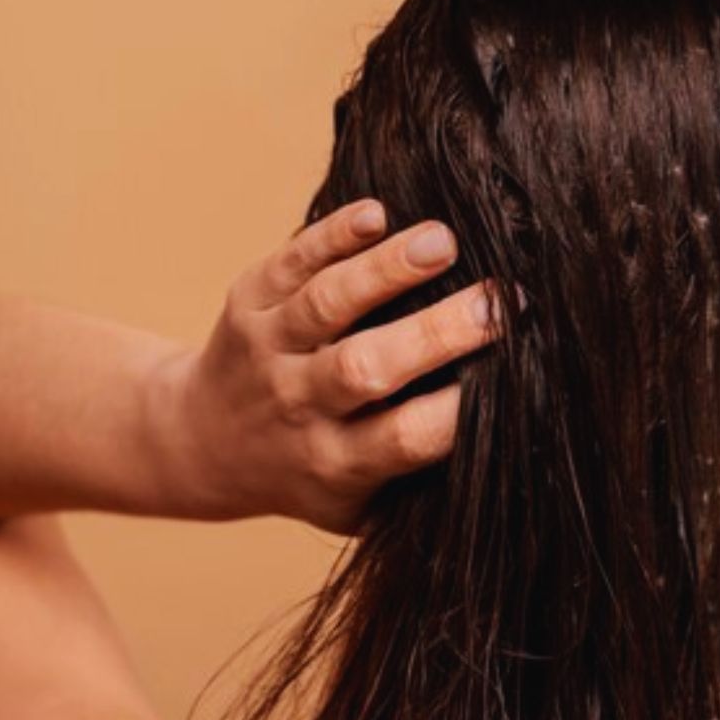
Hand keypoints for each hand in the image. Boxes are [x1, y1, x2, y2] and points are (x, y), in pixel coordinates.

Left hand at [159, 199, 498, 532]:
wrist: (204, 443)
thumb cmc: (311, 472)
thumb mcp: (358, 506)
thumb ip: (420, 487)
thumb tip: (516, 449)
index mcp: (338, 462)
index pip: (403, 438)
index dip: (457, 411)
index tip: (511, 375)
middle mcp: (300, 406)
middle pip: (366, 368)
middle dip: (434, 333)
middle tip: (497, 301)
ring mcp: (270, 350)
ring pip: (327, 305)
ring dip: (385, 271)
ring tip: (443, 241)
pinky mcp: (250, 301)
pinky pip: (290, 263)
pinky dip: (329, 236)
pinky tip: (376, 213)